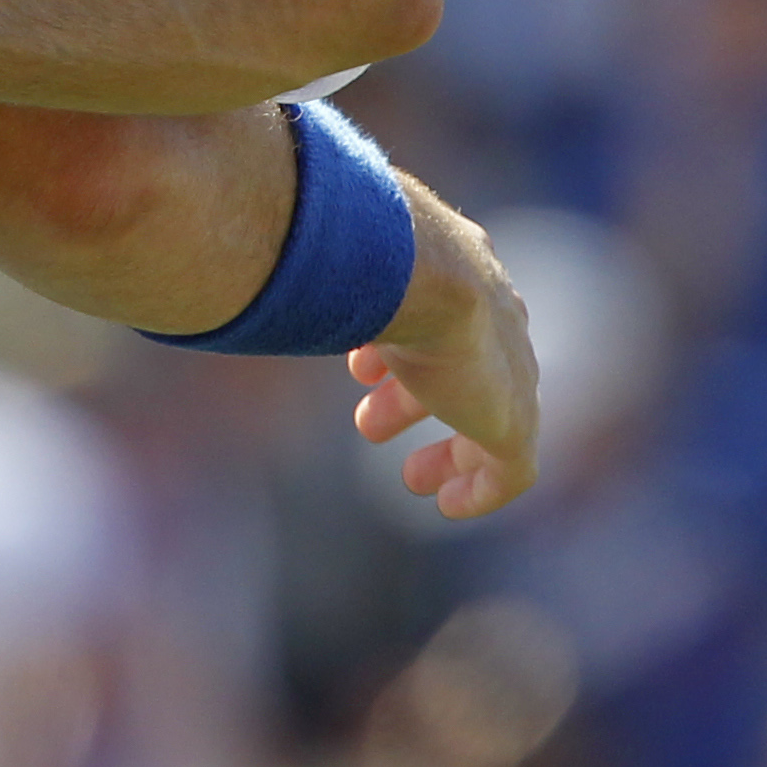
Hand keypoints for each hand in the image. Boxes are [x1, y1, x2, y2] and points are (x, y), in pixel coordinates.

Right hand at [350, 176, 538, 518]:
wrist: (422, 274)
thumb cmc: (364, 259)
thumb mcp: (337, 262)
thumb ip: (316, 272)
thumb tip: (253, 265)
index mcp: (462, 275)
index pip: (443, 319)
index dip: (398, 351)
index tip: (364, 374)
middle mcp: (495, 319)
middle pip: (465, 369)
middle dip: (414, 399)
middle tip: (370, 425)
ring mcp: (510, 372)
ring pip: (490, 419)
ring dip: (448, 449)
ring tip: (409, 478)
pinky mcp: (513, 422)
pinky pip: (510, 469)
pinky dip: (480, 490)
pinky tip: (447, 507)